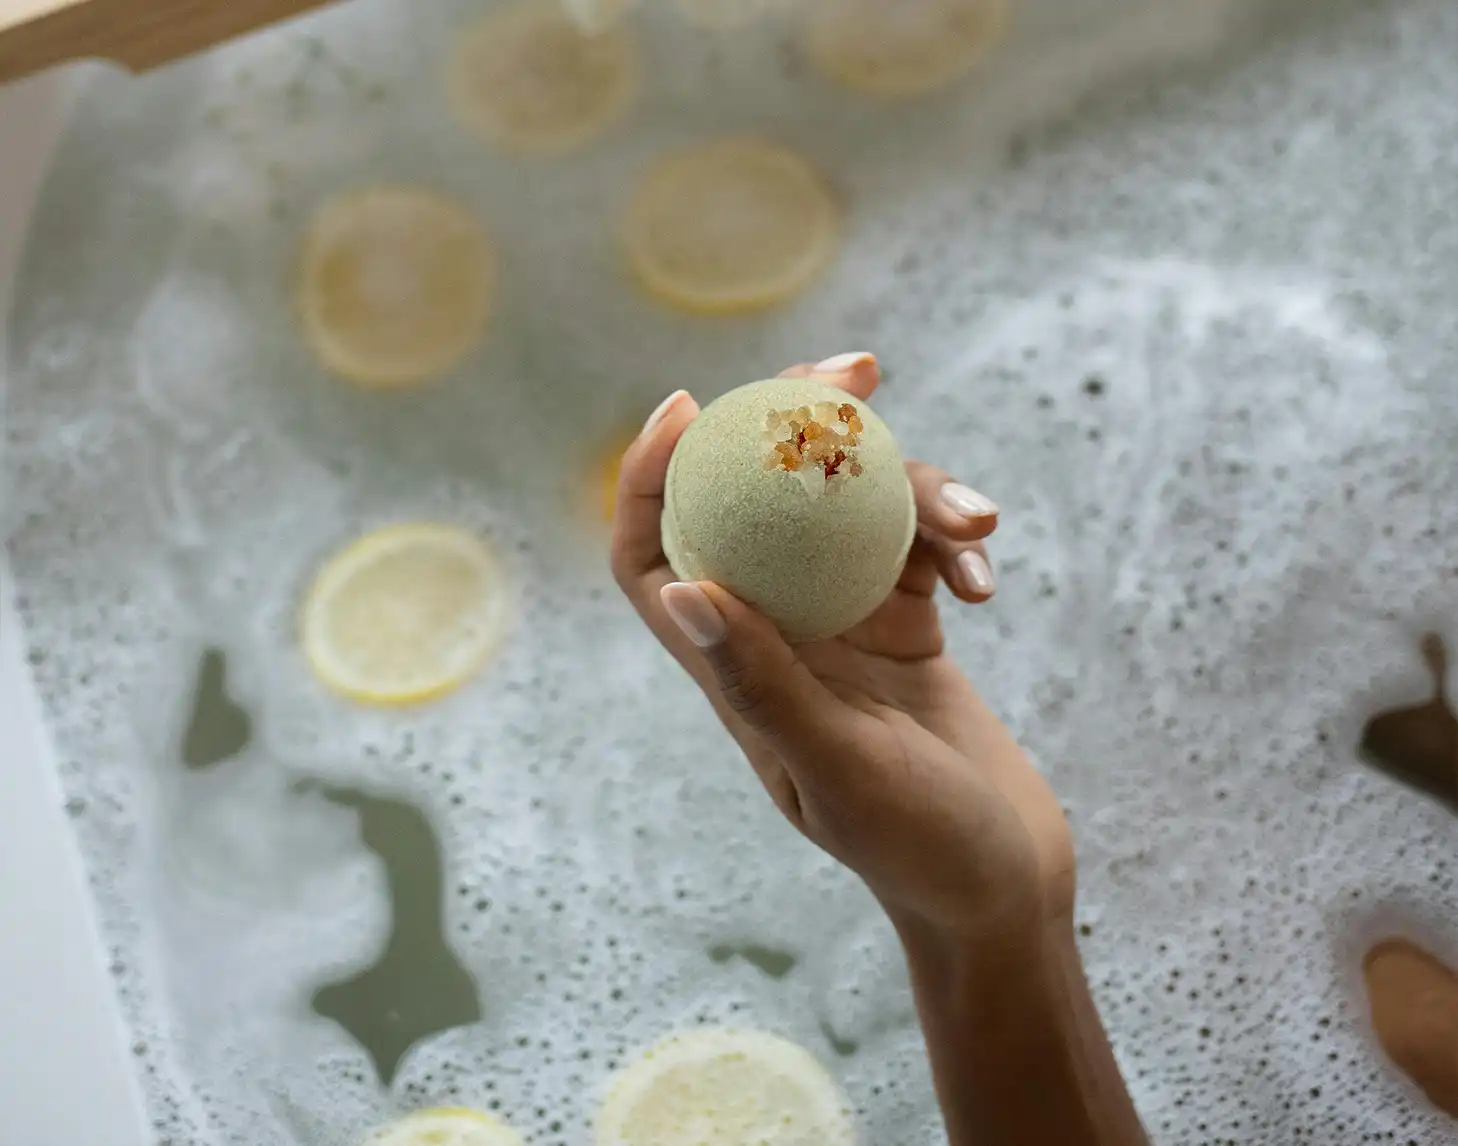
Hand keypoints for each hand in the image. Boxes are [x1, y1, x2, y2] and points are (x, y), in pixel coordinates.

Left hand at [611, 353, 1075, 940]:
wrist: (1004, 887)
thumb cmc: (918, 848)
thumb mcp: (839, 768)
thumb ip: (764, 683)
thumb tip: (683, 589)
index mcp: (735, 674)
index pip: (655, 563)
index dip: (650, 481)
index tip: (692, 405)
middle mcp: (780, 637)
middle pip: (757, 506)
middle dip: (800, 428)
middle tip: (858, 368)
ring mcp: (843, 627)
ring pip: (852, 515)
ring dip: (914, 494)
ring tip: (977, 517)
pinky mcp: (906, 625)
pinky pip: (918, 548)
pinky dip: (954, 544)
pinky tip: (989, 581)